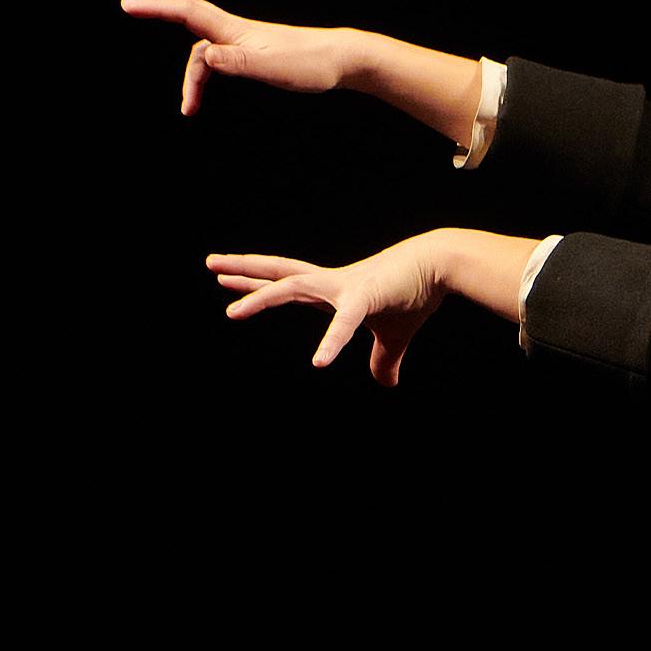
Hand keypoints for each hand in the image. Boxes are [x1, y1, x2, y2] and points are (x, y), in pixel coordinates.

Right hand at [121, 0, 352, 115]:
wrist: (341, 60)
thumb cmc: (310, 64)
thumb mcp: (272, 67)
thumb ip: (237, 63)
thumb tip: (206, 57)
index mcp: (235, 31)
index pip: (187, 11)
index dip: (156, 6)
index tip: (128, 4)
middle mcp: (236, 32)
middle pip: (189, 23)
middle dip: (158, 14)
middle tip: (129, 9)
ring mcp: (245, 43)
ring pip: (205, 52)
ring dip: (192, 78)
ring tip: (188, 109)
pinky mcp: (255, 55)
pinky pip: (220, 60)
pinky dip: (207, 76)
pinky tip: (206, 93)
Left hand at [208, 232, 448, 385]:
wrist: (440, 266)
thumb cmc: (416, 294)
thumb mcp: (395, 336)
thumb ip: (384, 360)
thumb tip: (386, 385)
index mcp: (335, 290)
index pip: (288, 285)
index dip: (258, 284)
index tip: (228, 279)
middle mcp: (331, 284)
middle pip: (279, 274)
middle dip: (244, 270)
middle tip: (210, 265)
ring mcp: (344, 289)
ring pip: (291, 287)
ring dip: (260, 297)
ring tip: (231, 312)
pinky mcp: (365, 299)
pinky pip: (343, 324)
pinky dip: (330, 343)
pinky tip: (318, 364)